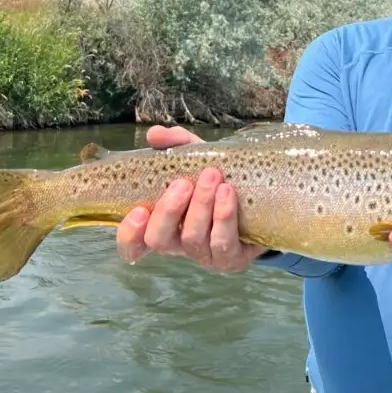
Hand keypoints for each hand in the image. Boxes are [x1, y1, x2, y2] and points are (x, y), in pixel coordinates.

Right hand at [116, 125, 266, 272]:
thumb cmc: (218, 181)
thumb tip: (155, 134)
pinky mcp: (230, 258)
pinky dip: (223, 216)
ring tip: (212, 176)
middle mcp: (178, 244)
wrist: (261, 200)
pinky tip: (227, 193)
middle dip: (168, 211)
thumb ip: (175, 145)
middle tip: (183, 183)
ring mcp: (204, 254)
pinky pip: (222, 243)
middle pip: (158, 240)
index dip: (129, 234)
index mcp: (162, 224)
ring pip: (192, 239)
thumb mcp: (196, 159)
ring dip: (201, 206)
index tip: (139, 210)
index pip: (133, 244)